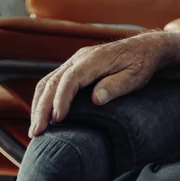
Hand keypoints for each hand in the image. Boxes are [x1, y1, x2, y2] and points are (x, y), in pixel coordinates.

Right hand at [29, 32, 169, 137]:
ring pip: (48, 82)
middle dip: (42, 108)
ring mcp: (74, 61)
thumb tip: (96, 100)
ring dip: (38, 105)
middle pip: (53, 82)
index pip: (71, 79)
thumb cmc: (142, 63)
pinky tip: (42, 116)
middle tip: (36, 132)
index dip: (61, 99)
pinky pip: (52, 82)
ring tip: (34, 130)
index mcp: (94, 59)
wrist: (145, 48)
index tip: (57, 119)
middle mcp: (80, 58)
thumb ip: (116, 86)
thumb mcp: (136, 76)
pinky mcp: (74, 67)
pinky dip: (43, 99)